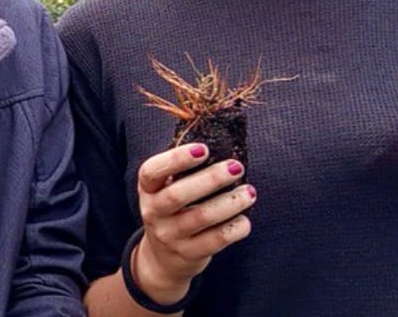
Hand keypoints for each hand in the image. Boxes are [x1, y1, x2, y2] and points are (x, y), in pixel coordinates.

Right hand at [132, 143, 255, 302]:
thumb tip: (217, 139)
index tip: (203, 148)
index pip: (152, 172)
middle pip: (178, 195)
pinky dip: (234, 228)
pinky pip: (215, 240)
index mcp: (148, 189)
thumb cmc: (173, 210)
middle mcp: (153, 213)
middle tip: (236, 166)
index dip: (176, 159)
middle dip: (211, 179)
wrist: (164, 258)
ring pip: (200, 217)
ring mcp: (170, 236)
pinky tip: (245, 218)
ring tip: (249, 192)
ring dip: (229, 203)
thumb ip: (184, 168)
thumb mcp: (167, 189)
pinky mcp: (189, 254)